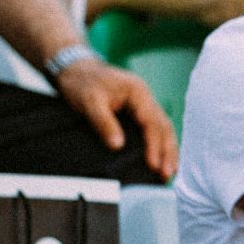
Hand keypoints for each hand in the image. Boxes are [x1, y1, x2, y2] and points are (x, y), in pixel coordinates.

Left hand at [54, 58, 176, 178]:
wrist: (74, 69)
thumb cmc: (82, 82)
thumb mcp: (89, 102)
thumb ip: (104, 123)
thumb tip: (117, 145)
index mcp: (138, 92)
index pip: (152, 122)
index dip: (155, 145)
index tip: (153, 165)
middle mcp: (145, 98)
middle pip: (164, 127)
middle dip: (168, 151)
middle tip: (167, 174)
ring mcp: (143, 105)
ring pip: (163, 129)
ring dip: (167, 150)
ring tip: (168, 172)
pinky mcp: (137, 112)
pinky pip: (153, 129)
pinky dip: (159, 144)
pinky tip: (160, 158)